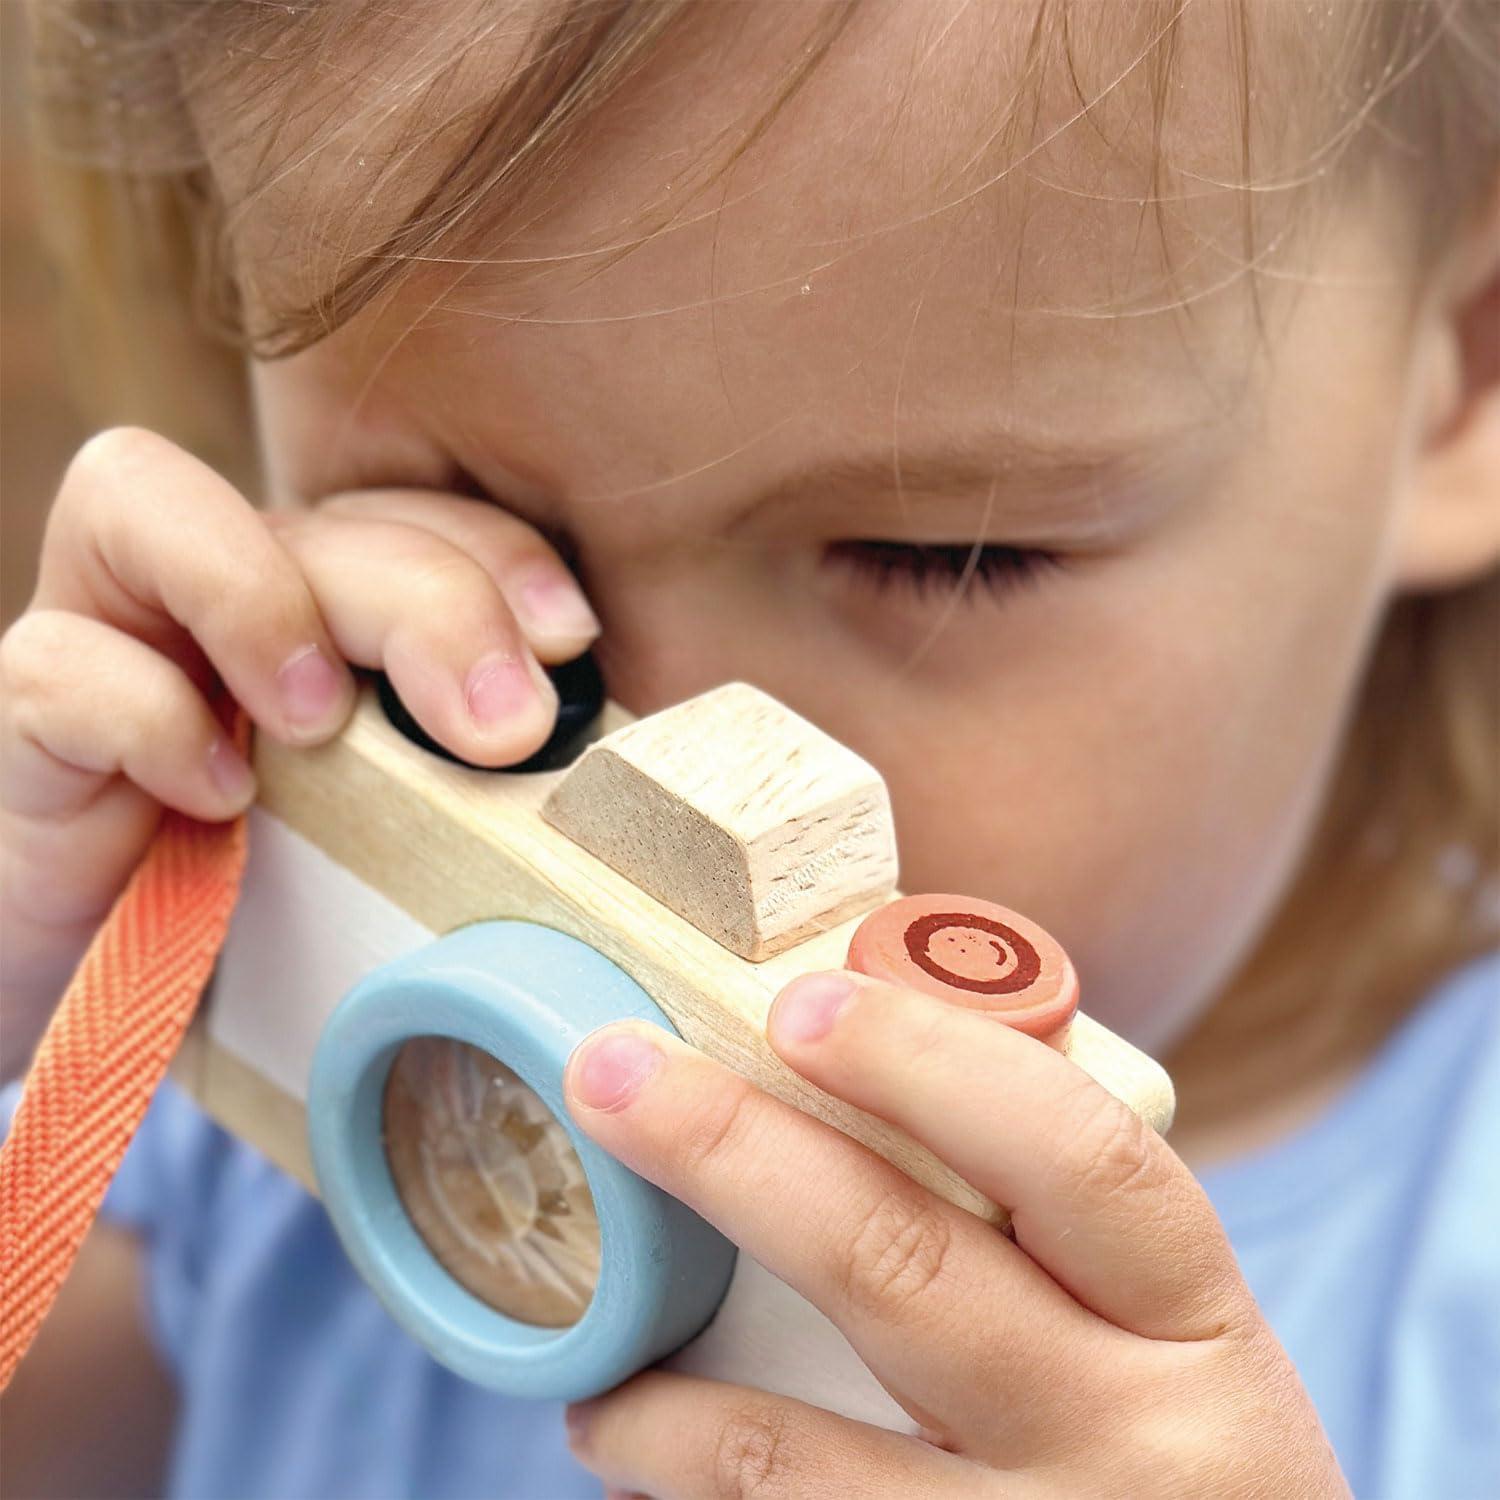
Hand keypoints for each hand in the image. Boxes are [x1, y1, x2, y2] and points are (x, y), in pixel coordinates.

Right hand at [0, 428, 597, 1065]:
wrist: (119, 986)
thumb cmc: (290, 902)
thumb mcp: (412, 825)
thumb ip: (480, 767)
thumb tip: (588, 754)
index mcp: (339, 603)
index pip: (421, 516)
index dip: (502, 555)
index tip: (570, 643)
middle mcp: (229, 590)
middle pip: (323, 517)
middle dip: (429, 600)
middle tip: (498, 728)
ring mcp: (116, 634)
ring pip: (140, 495)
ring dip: (259, 596)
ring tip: (318, 721)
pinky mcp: (28, 714)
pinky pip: (62, 666)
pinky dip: (149, 719)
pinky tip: (219, 798)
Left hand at [560, 970, 1348, 1497]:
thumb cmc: (1176, 1466)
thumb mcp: (1167, 1345)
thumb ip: (1048, 1236)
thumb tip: (845, 1084)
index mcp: (1193, 1322)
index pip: (1076, 1154)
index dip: (929, 1062)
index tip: (799, 1001)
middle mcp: (1138, 1440)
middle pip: (899, 1266)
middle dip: (732, 1151)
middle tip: (612, 1074)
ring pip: (803, 1459)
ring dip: (669, 1412)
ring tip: (601, 1388)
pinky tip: (659, 1488)